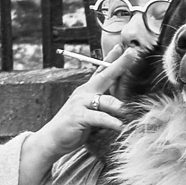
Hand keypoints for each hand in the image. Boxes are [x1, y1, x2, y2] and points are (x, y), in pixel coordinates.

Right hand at [22, 44, 142, 184]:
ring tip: (128, 112)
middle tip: (132, 53)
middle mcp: (85, 92)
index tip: (122, 46)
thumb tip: (124, 103)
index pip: (101, 70)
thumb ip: (105, 105)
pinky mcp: (79, 116)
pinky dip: (111, 121)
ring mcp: (81, 103)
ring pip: (106, 100)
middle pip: (105, 75)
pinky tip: (120, 125)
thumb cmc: (75, 126)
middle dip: (120, 64)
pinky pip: (100, 117)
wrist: (52, 139)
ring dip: (119, 106)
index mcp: (88, 90)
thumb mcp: (91, 112)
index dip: (112, 58)